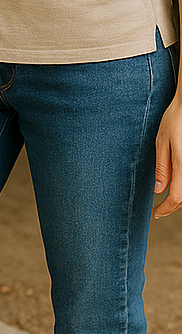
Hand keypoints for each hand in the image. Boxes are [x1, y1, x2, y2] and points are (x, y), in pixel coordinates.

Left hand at [154, 93, 181, 216]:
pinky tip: (175, 186)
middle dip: (171, 207)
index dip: (165, 209)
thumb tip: (159, 190)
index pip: (176, 198)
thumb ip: (162, 167)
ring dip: (179, 199)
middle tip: (158, 210)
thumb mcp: (162, 141)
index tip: (155, 214)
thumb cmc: (175, 119)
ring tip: (165, 201)